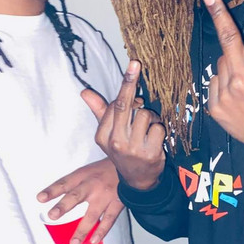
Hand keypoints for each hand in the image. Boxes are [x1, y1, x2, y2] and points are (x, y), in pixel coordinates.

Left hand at [37, 158, 123, 243]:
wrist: (129, 166)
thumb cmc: (104, 170)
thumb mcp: (87, 171)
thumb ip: (73, 184)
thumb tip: (55, 197)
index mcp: (83, 176)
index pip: (64, 183)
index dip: (52, 190)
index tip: (40, 198)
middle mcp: (92, 185)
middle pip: (76, 196)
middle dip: (64, 206)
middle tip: (53, 215)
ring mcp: (105, 195)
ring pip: (92, 214)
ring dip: (82, 229)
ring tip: (74, 243)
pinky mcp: (117, 203)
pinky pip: (109, 219)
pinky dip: (102, 231)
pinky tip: (94, 240)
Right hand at [82, 61, 165, 190]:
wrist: (138, 180)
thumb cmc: (123, 150)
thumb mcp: (108, 133)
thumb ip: (100, 111)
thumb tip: (84, 91)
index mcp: (103, 135)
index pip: (114, 105)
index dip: (126, 87)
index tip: (133, 66)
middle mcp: (116, 142)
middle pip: (125, 105)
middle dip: (131, 82)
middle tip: (136, 64)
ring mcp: (133, 149)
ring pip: (146, 115)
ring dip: (150, 117)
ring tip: (147, 127)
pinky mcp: (150, 154)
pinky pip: (159, 127)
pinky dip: (160, 129)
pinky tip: (154, 138)